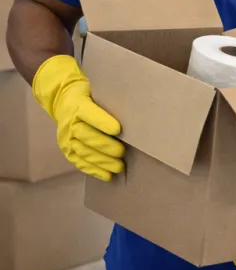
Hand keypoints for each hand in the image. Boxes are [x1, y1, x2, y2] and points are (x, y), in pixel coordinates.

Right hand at [31, 54, 124, 180]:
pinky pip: (79, 162)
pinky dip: (93, 170)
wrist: (64, 101)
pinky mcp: (67, 150)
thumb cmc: (91, 98)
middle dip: (105, 146)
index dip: (102, 122)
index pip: (89, 113)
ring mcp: (66, 138)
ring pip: (83, 151)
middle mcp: (69, 123)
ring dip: (101, 161)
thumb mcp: (99, 93)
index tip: (118, 130)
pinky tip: (107, 175)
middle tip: (122, 152)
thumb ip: (112, 102)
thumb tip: (136, 110)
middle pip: (86, 136)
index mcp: (78, 106)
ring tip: (119, 167)